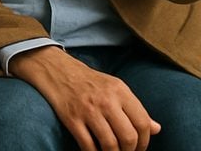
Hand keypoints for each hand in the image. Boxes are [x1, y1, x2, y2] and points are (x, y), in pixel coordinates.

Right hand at [9, 46, 159, 150]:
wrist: (56, 70)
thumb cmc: (89, 81)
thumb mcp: (115, 88)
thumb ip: (136, 108)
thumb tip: (156, 129)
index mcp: (120, 91)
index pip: (142, 123)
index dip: (145, 141)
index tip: (140, 148)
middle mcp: (105, 100)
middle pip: (128, 136)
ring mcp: (87, 110)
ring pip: (110, 144)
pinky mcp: (71, 118)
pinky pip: (87, 145)